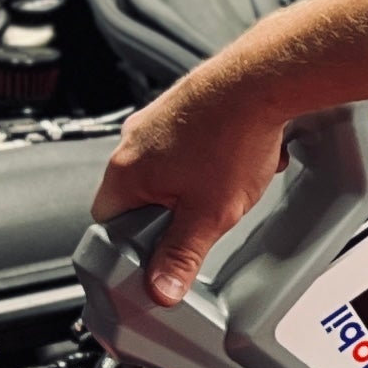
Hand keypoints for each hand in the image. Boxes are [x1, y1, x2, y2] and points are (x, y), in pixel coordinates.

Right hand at [93, 77, 289, 303]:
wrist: (261, 80)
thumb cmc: (231, 135)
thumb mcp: (208, 215)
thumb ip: (181, 256)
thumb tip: (162, 287)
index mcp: (125, 170)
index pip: (106, 223)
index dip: (129, 246)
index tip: (152, 258)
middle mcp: (133, 141)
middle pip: (139, 197)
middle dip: (172, 215)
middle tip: (199, 223)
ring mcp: (157, 120)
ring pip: (168, 172)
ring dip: (195, 187)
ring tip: (225, 187)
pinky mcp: (183, 106)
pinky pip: (188, 146)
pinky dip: (210, 160)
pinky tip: (236, 162)